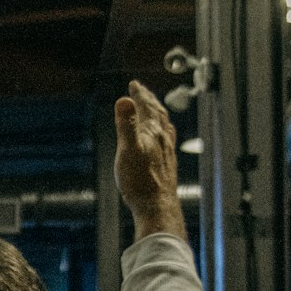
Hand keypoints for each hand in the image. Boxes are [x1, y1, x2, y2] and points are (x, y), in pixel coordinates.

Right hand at [114, 81, 182, 240]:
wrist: (156, 206)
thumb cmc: (139, 180)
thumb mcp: (127, 149)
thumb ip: (126, 124)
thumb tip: (123, 99)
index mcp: (152, 132)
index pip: (146, 107)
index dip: (139, 94)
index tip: (134, 84)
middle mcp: (163, 138)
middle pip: (157, 113)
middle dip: (148, 100)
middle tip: (141, 91)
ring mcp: (167, 151)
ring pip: (164, 126)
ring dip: (157, 114)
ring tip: (153, 109)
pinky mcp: (167, 163)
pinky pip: (167, 140)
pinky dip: (163, 131)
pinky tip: (162, 138)